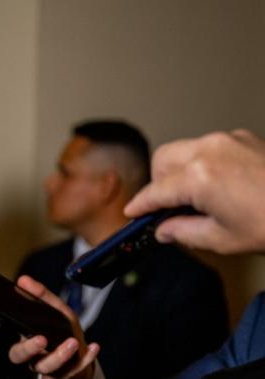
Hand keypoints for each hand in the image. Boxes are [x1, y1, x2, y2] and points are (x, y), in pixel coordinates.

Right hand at [6, 275, 99, 378]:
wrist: (75, 356)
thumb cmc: (59, 332)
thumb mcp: (53, 311)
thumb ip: (40, 296)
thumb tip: (23, 279)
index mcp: (28, 347)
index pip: (18, 351)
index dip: (25, 347)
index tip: (35, 335)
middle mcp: (37, 361)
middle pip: (29, 362)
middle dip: (33, 351)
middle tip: (43, 340)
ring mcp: (54, 369)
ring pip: (52, 368)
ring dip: (62, 355)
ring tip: (73, 342)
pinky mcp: (71, 372)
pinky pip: (78, 368)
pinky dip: (87, 357)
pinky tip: (94, 347)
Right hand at [124, 129, 264, 254]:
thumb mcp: (222, 239)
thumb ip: (183, 232)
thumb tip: (165, 230)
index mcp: (198, 176)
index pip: (155, 191)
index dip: (140, 206)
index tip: (133, 214)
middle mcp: (210, 150)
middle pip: (163, 160)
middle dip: (158, 183)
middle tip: (164, 208)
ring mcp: (230, 140)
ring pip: (186, 150)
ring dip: (180, 172)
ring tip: (194, 199)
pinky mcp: (246, 139)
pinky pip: (210, 148)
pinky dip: (203, 164)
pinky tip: (216, 187)